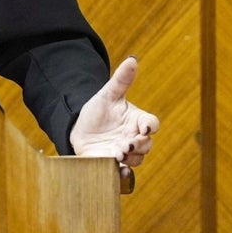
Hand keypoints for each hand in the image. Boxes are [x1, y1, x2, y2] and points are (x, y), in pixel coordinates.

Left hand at [69, 56, 159, 178]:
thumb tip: (132, 59)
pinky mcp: (113, 165)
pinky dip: (122, 173)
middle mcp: (135, 138)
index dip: (150, 126)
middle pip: (147, 144)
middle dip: (139, 145)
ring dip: (129, 158)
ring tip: (117, 155)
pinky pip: (123, 172)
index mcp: (138, 121)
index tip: (145, 127)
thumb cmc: (98, 111)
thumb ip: (121, 80)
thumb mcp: (107, 95)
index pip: (152, 124)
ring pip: (136, 159)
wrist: (79, 129)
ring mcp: (126, 153)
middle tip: (126, 144)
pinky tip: (118, 171)